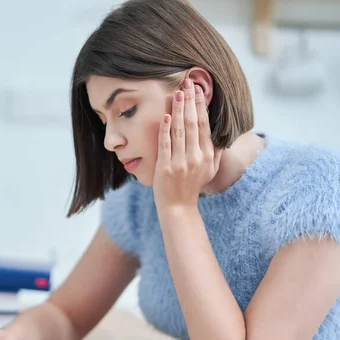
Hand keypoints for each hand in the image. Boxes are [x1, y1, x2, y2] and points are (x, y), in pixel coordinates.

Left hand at [152, 79, 222, 209]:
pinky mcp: (165, 168)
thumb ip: (216, 151)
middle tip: (186, 83)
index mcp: (208, 155)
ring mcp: (181, 162)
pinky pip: (165, 144)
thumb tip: (222, 134)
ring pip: (180, 130)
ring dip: (177, 110)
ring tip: (176, 93)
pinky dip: (165, 129)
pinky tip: (165, 116)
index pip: (204, 125)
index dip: (200, 106)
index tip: (197, 90)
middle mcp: (197, 157)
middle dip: (189, 101)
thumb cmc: (192, 186)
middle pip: (193, 123)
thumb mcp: (210, 169)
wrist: (178, 208)